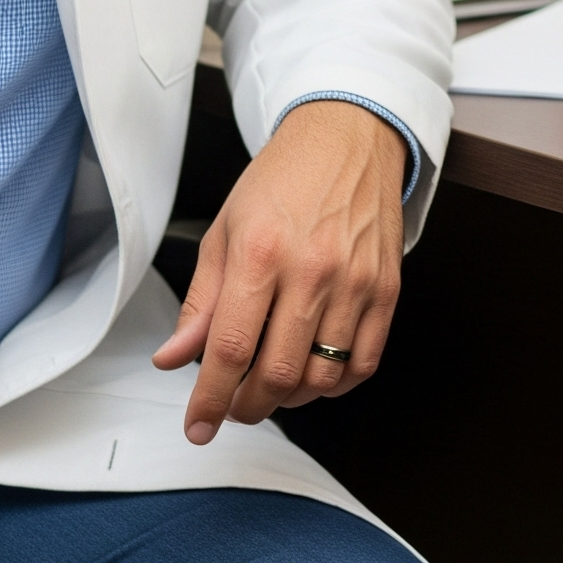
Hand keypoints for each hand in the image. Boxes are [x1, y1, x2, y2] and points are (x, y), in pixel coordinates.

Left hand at [153, 99, 405, 441]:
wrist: (349, 136)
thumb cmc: (285, 178)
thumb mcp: (226, 228)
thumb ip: (202, 300)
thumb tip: (174, 357)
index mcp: (261, 251)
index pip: (230, 349)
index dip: (209, 400)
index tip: (199, 426)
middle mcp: (312, 268)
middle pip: (277, 375)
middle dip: (247, 407)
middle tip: (233, 404)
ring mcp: (356, 280)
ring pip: (322, 378)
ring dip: (290, 398)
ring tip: (272, 383)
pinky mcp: (387, 288)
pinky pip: (364, 362)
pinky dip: (336, 384)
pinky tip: (316, 370)